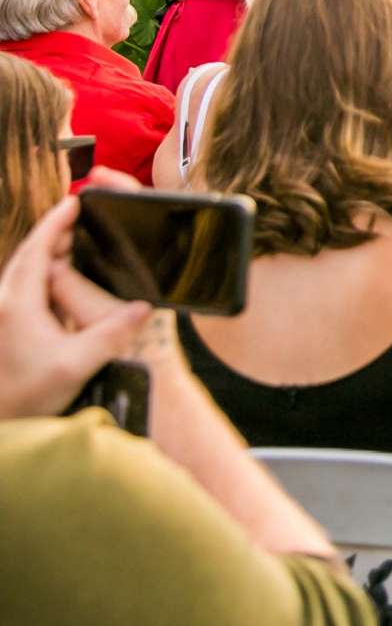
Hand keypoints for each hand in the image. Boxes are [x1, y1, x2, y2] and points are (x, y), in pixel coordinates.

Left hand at [0, 196, 152, 418]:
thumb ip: (111, 333)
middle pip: (28, 255)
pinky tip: (60, 278)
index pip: (37, 249)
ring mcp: (3, 315)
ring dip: (47, 252)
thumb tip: (144, 307)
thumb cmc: (29, 395)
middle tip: (80, 217)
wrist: (1, 423)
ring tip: (73, 241)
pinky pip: (24, 287)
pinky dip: (43, 273)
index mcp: (18, 303)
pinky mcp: (5, 327)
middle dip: (53, 232)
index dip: (56, 222)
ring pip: (23, 271)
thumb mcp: (76, 364)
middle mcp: (5, 303)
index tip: (75, 201)